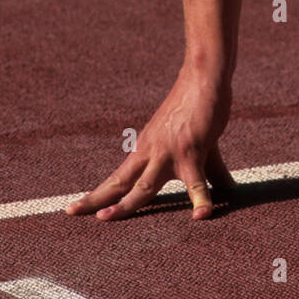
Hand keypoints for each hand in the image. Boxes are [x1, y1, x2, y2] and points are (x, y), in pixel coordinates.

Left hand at [67, 66, 233, 220]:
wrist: (203, 79)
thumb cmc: (200, 109)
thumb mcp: (200, 145)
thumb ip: (210, 172)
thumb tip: (228, 190)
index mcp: (147, 151)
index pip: (117, 178)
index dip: (97, 194)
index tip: (73, 209)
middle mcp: (151, 154)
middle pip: (119, 183)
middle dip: (97, 200)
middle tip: (70, 212)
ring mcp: (169, 154)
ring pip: (143, 186)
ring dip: (125, 204)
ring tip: (106, 219)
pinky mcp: (193, 152)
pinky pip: (196, 182)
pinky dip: (200, 199)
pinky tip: (201, 215)